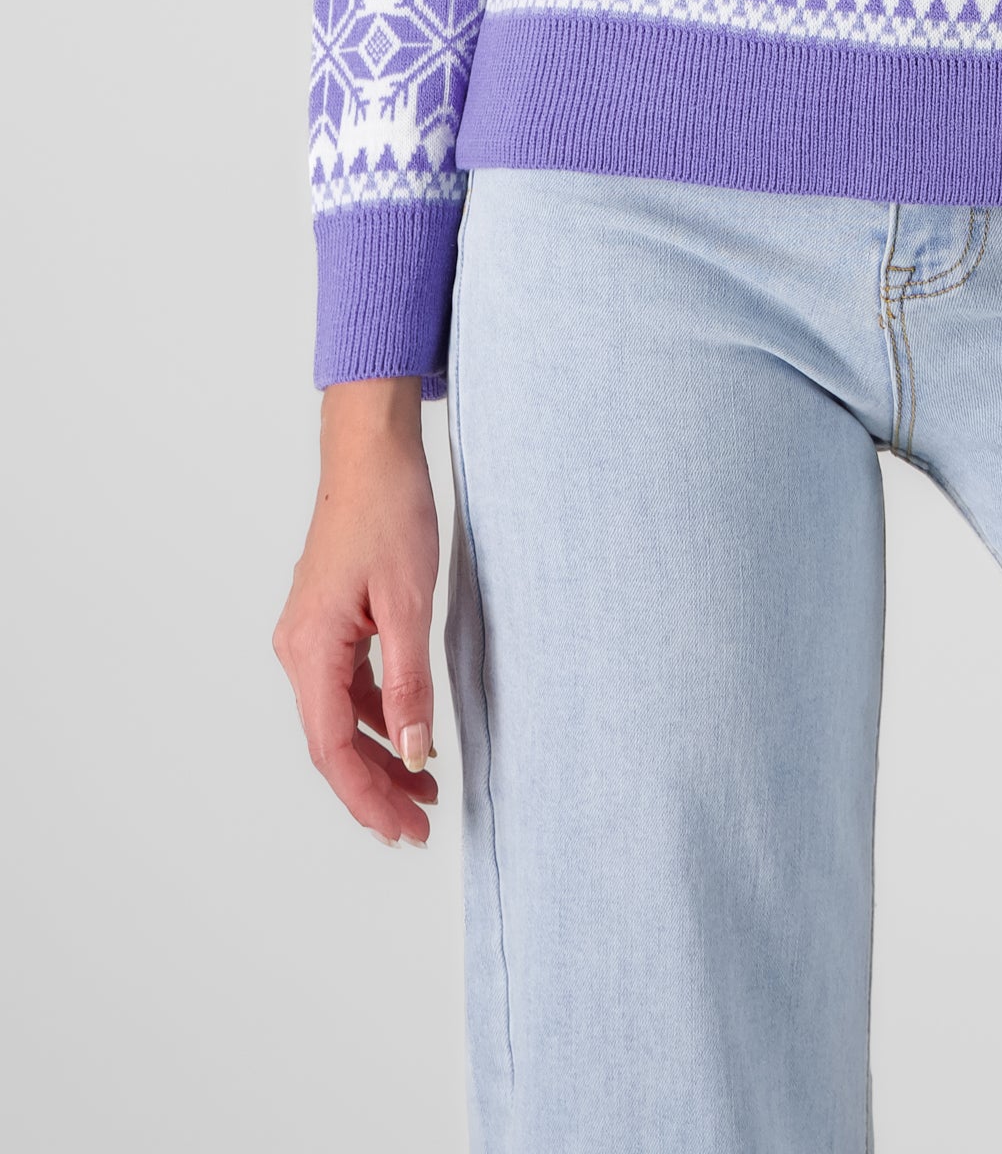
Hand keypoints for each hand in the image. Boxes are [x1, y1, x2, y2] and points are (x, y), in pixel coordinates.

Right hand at [273, 377, 440, 846]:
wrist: (372, 452)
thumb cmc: (388, 512)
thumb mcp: (410, 603)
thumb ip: (410, 683)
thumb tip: (416, 753)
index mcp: (310, 649)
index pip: (332, 749)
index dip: (368, 796)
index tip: (403, 828)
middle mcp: (299, 649)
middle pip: (333, 741)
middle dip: (375, 787)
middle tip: (419, 823)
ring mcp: (311, 636)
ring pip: (341, 718)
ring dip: (380, 755)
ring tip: (424, 789)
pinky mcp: (329, 623)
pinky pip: (348, 687)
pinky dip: (379, 716)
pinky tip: (411, 732)